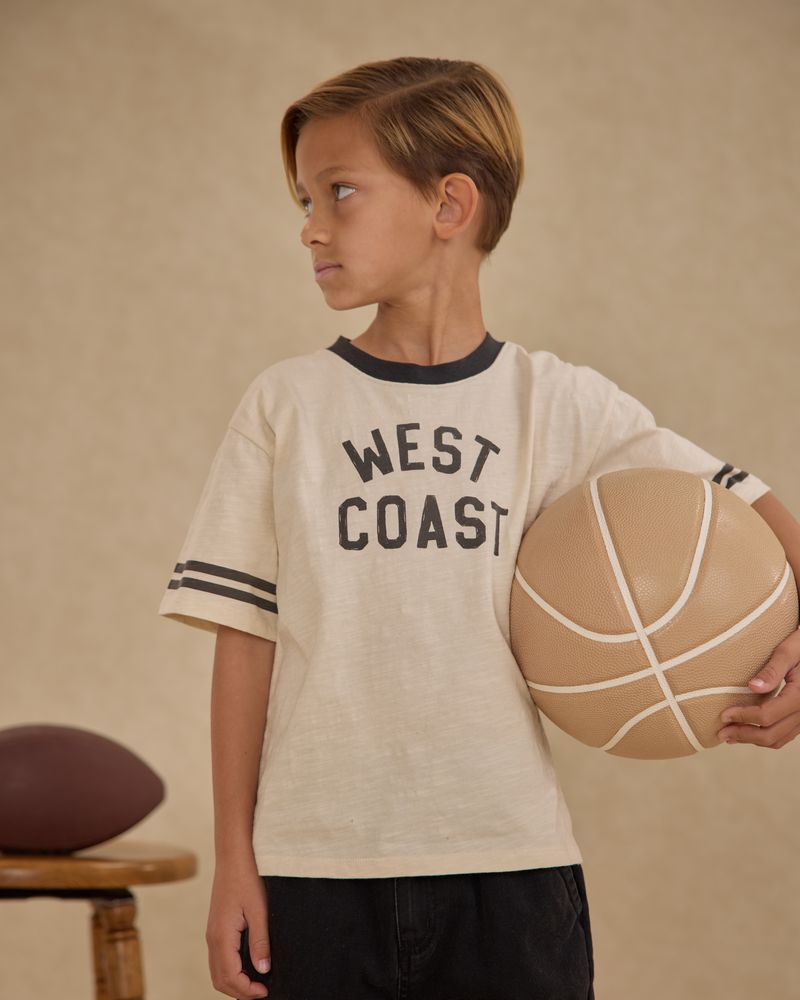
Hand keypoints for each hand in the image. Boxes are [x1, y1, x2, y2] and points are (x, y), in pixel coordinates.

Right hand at [207, 857, 270, 997]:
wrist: (233, 855)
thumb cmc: (247, 878)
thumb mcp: (259, 910)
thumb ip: (260, 941)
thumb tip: (263, 970)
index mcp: (222, 936)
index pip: (230, 977)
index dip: (247, 990)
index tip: (266, 991)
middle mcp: (212, 938)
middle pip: (220, 980)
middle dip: (239, 991)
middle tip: (262, 992)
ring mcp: (212, 933)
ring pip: (217, 971)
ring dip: (233, 982)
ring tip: (256, 983)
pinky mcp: (215, 927)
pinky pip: (218, 958)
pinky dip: (229, 970)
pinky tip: (246, 966)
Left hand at [717, 627, 799, 748]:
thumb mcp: (787, 651)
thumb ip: (772, 670)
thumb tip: (752, 686)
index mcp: (799, 695)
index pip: (767, 715)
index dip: (743, 717)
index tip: (724, 715)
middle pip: (771, 734)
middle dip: (744, 735)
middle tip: (722, 733)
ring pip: (778, 739)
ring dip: (753, 739)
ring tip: (731, 735)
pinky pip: (784, 735)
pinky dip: (765, 736)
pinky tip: (749, 730)